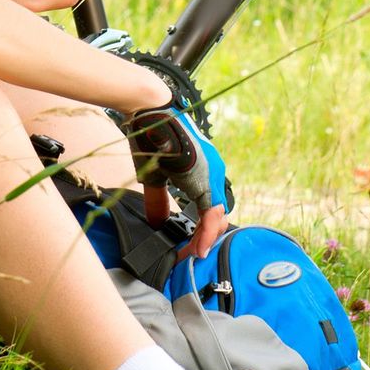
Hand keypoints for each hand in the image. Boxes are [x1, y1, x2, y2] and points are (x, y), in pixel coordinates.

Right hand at [124, 98, 229, 257]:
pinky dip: (206, 234)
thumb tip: (157, 222)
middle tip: (188, 256)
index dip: (200, 232)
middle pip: (217, 216)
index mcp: (202, 172)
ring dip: (206, 240)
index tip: (185, 249)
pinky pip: (212, 213)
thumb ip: (159, 200)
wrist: (150, 113)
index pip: (208, 209)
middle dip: (205, 239)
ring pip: (219, 217)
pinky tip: (197, 249)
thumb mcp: (154, 177)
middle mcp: (213, 173)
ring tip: (190, 256)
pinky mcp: (207, 177)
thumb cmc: (150, 138)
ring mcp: (213, 174)